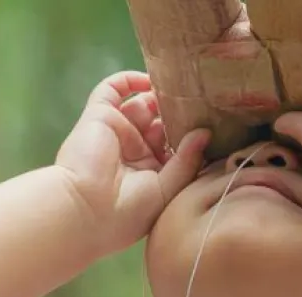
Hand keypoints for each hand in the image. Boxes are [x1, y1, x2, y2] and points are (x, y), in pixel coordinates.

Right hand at [56, 72, 210, 252]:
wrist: (85, 210)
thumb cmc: (128, 212)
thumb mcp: (168, 190)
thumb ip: (188, 161)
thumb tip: (206, 133)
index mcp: (150, 174)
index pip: (175, 148)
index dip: (193, 137)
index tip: (217, 125)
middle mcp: (134, 151)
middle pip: (160, 123)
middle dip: (179, 113)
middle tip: (201, 101)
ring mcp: (117, 132)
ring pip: (142, 105)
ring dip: (160, 97)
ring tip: (182, 89)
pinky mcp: (99, 116)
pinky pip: (112, 88)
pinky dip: (130, 79)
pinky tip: (151, 79)